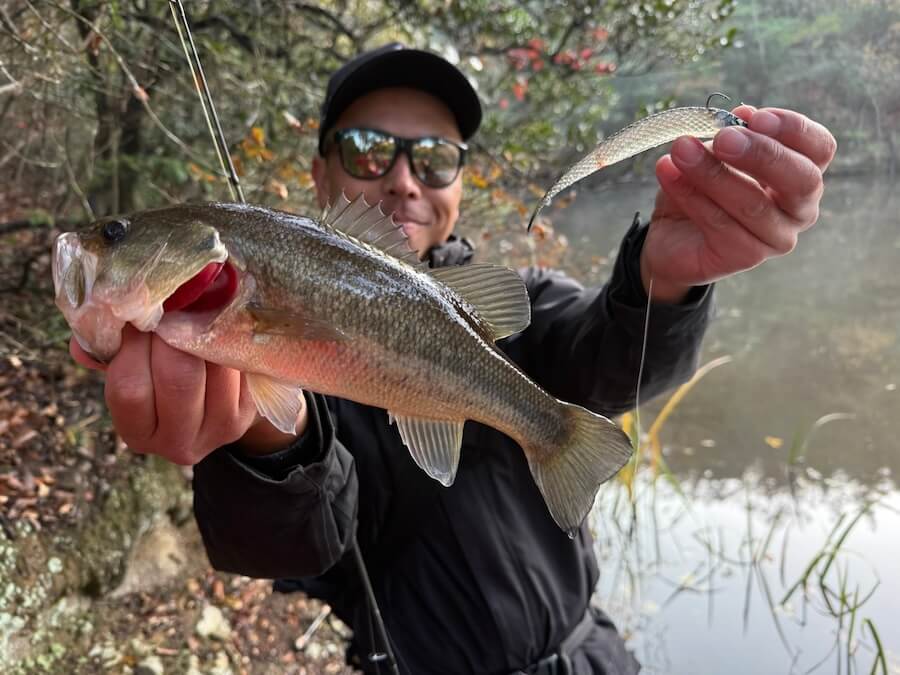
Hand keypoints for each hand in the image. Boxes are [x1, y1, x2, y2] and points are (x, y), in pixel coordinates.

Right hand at [70, 325, 302, 462]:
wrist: (212, 392)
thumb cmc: (157, 371)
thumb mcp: (127, 364)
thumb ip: (107, 350)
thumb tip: (92, 333)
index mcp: (138, 433)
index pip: (130, 388)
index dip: (133, 344)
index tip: (136, 315)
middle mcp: (178, 442)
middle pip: (179, 378)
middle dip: (173, 333)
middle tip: (171, 306)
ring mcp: (220, 430)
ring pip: (216, 367)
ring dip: (206, 331)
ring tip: (196, 307)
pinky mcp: (250, 411)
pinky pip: (241, 365)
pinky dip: (230, 338)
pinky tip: (220, 322)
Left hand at [641, 106, 836, 302]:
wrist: (671, 235)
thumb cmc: (702, 188)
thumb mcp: (715, 154)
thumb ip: (731, 137)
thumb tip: (740, 117)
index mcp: (802, 173)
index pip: (820, 148)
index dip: (794, 129)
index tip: (755, 117)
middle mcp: (800, 209)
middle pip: (802, 180)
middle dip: (762, 154)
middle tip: (723, 138)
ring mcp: (776, 238)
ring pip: (752, 203)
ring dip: (712, 172)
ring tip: (681, 150)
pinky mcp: (744, 257)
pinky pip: (719, 223)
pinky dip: (690, 195)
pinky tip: (667, 173)